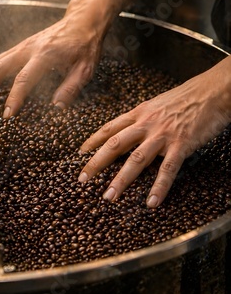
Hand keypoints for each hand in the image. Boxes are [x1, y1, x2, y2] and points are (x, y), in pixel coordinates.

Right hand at [0, 11, 102, 116]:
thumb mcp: (85, 68)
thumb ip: (71, 87)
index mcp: (45, 54)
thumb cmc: (85, 44)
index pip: (24, 79)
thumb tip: (57, 107)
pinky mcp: (21, 46)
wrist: (82, 20)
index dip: (14, 98)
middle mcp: (29, 48)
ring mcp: (23, 45)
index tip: (7, 115)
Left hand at [78, 59, 230, 207]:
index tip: (80, 153)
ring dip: (121, 180)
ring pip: (136, 160)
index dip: (93, 141)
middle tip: (82, 179)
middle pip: (115, 144)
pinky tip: (151, 202)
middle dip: (96, 163)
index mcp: (140, 112)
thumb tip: (132, 129)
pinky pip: (167, 170)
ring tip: (109, 197)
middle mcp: (146, 123)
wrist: (212, 90)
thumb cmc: (187, 97)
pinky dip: (159, 188)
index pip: (110, 128)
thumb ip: (144, 118)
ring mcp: (163, 135)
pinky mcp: (181, 145)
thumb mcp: (158, 103)